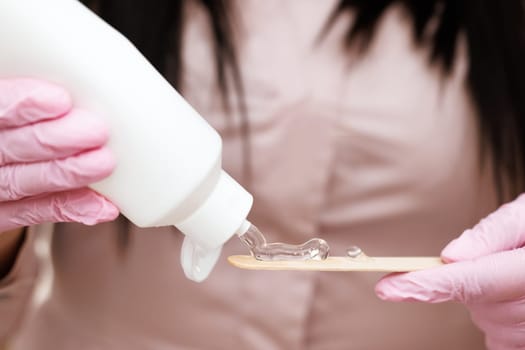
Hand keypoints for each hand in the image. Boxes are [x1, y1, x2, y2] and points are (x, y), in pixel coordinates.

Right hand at [0, 78, 117, 232]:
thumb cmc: (9, 119)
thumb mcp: (7, 99)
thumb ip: (23, 95)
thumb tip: (76, 81)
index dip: (21, 105)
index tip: (59, 100)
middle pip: (12, 148)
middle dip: (55, 140)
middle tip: (96, 130)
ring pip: (25, 183)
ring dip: (69, 174)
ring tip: (104, 163)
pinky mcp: (2, 213)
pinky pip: (36, 213)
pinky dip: (72, 209)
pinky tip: (103, 206)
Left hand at [376, 194, 524, 349]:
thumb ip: (493, 234)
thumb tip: (449, 256)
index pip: (470, 280)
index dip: (425, 285)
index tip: (387, 288)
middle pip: (478, 303)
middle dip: (470, 281)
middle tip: (497, 259)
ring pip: (489, 324)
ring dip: (486, 301)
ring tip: (514, 277)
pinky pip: (504, 341)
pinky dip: (497, 322)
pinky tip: (511, 302)